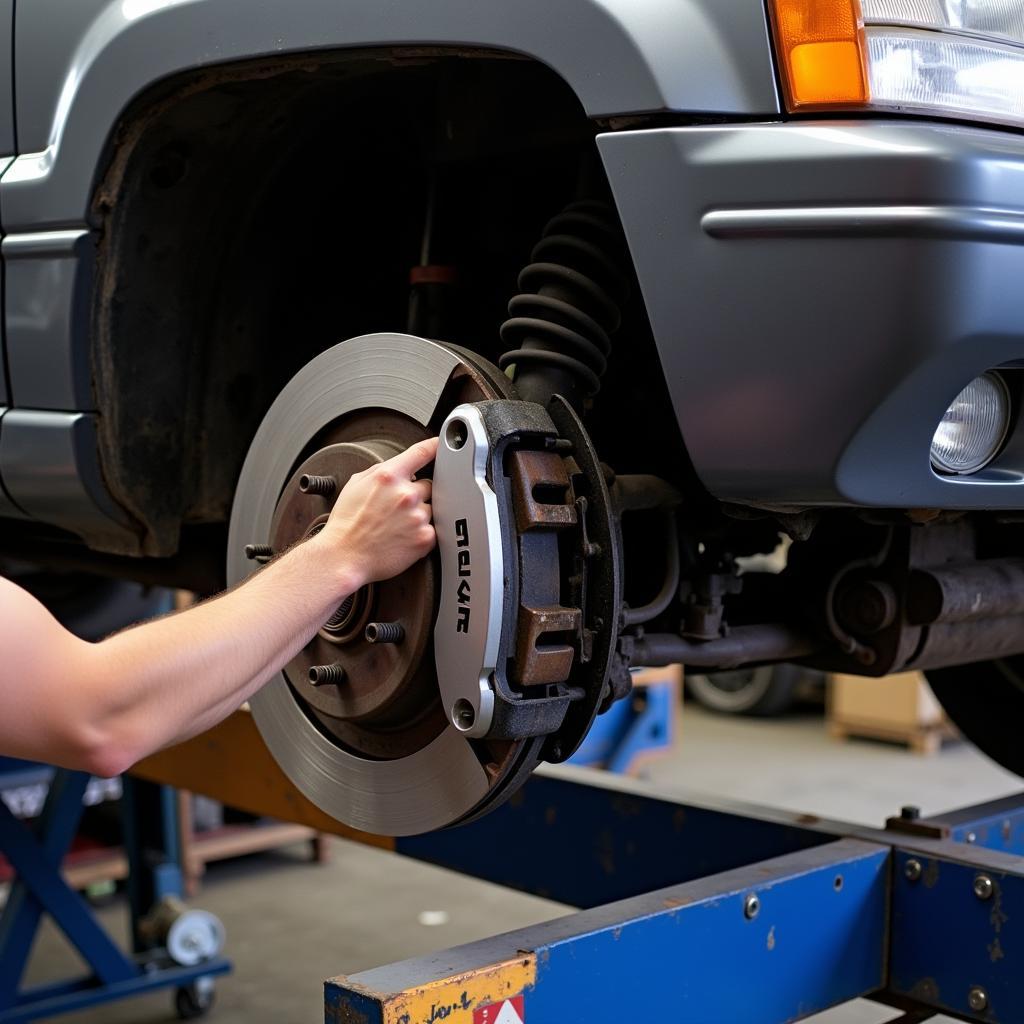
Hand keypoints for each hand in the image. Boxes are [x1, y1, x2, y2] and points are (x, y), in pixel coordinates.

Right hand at [318, 437, 438, 589]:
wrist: (344, 556)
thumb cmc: (346, 524)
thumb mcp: (355, 485)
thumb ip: (380, 471)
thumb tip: (397, 467)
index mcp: (389, 476)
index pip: (422, 452)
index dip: (435, 446)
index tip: (442, 445)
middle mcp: (406, 494)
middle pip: (429, 485)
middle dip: (417, 494)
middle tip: (398, 508)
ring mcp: (418, 516)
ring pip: (432, 508)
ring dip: (420, 514)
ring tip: (397, 526)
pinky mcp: (425, 537)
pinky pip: (434, 529)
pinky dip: (422, 533)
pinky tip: (403, 538)